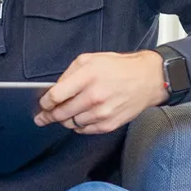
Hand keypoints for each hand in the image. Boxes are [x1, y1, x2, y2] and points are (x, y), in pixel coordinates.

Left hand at [35, 51, 169, 134]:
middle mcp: (94, 96)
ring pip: (72, 124)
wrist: (148, 79)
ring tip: (63, 115)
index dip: (45, 102)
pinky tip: (78, 119)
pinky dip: (79, 126)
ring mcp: (103, 112)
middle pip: (62, 113)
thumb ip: (69, 74)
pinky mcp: (111, 123)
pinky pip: (86, 130)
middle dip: (49, 116)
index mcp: (87, 77)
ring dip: (65, 121)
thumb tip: (55, 89)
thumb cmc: (118, 67)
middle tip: (42, 117)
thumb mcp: (89, 60)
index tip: (42, 104)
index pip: (56, 95)